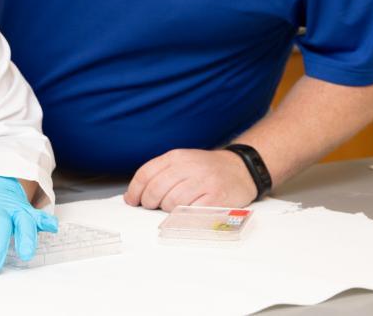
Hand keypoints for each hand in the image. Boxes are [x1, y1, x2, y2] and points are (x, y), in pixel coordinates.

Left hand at [124, 148, 257, 210]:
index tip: (132, 201)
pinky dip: (185, 217)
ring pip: (172, 202)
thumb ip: (161, 174)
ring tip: (174, 208)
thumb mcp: (182, 162)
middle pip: (156, 189)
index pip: (146, 173)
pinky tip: (188, 213)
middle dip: (149, 202)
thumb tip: (136, 194)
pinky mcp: (216, 197)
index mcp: (176, 157)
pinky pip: (192, 212)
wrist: (241, 169)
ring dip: (168, 210)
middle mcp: (188, 166)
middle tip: (152, 206)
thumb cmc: (207, 169)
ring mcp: (203, 181)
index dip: (135, 190)